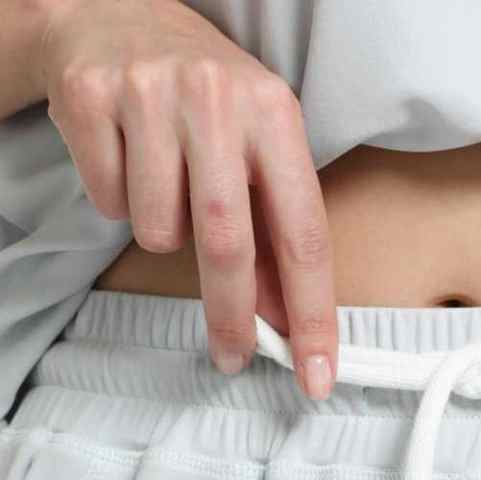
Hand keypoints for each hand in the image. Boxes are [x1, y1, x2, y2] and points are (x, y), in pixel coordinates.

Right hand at [38, 0, 337, 397]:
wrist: (112, 14)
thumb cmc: (205, 101)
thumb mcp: (258, 149)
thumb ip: (272, 233)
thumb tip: (282, 320)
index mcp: (277, 116)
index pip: (305, 235)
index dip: (313, 313)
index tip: (317, 372)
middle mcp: (218, 99)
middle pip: (229, 243)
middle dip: (232, 315)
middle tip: (234, 357)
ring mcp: (150, 95)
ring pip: (159, 229)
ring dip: (164, 233)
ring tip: (165, 185)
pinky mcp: (91, 99)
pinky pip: (109, 204)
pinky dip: (119, 203)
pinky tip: (128, 160)